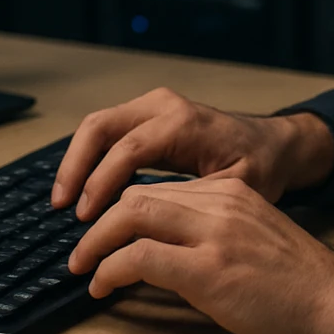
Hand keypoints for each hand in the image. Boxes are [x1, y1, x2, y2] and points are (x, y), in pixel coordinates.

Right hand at [52, 87, 333, 219]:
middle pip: (101, 126)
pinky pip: (107, 132)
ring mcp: (152, 107)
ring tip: (64, 201)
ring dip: (76, 161)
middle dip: (75, 165)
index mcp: (184, 122)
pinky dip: (89, 158)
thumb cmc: (259, 167)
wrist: (274, 145)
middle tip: (60, 206)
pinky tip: (82, 190)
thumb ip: (193, 203)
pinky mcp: (147, 116)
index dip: (101, 182)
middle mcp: (163, 107)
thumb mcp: (236, 189)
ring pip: (97, 126)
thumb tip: (151, 226)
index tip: (85, 217)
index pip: (128, 148)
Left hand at [67, 177, 333, 333]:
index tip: (106, 235)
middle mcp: (220, 202)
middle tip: (82, 250)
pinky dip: (110, 270)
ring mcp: (214, 233)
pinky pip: (139, 257)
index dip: (123, 212)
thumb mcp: (251, 240)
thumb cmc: (296, 285)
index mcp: (231, 191)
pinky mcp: (208, 269)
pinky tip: (104, 286)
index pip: (160, 188)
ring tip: (84, 267)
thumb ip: (211, 232)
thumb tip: (159, 250)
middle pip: (138, 195)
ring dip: (96, 243)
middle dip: (99, 221)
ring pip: (131, 216)